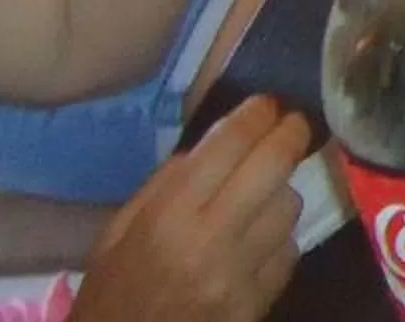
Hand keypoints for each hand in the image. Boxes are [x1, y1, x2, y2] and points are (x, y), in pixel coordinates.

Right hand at [68, 96, 307, 321]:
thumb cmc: (111, 295)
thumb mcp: (117, 233)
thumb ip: (164, 184)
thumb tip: (212, 147)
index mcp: (168, 217)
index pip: (229, 145)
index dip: (257, 114)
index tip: (268, 103)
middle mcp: (211, 240)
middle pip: (274, 166)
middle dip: (290, 134)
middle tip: (293, 124)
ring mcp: (240, 276)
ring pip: (289, 207)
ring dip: (283, 192)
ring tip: (266, 193)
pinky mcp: (257, 305)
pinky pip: (289, 252)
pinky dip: (281, 239)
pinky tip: (262, 241)